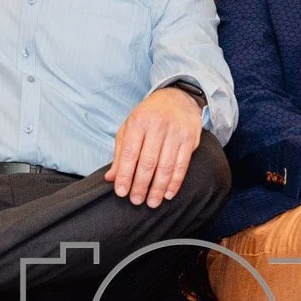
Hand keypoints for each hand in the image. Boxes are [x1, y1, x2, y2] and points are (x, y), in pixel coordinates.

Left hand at [104, 86, 203, 207]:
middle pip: (148, 162)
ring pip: (166, 166)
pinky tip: (168, 194)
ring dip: (158, 188)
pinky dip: (175, 182)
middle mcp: (157, 126)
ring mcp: (175, 132)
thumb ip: (120, 153)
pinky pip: (182, 165)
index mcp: (138, 122)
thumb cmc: (149, 116)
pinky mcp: (190, 139)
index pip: (129, 153)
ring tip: (152, 202)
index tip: (121, 192)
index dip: (125, 175)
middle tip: (136, 201)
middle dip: (141, 185)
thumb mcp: (129, 128)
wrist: (178, 97)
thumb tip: (111, 178)